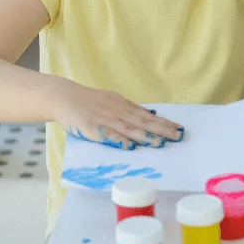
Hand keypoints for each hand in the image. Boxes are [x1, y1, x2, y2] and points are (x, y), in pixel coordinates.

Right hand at [53, 82, 183, 149]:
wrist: (64, 97)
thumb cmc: (89, 101)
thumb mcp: (113, 101)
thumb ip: (130, 109)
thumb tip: (150, 115)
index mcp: (123, 105)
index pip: (148, 116)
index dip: (164, 122)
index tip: (179, 128)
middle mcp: (118, 111)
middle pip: (143, 122)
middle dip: (162, 130)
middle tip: (178, 136)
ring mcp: (106, 120)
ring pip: (129, 129)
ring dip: (146, 137)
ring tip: (161, 143)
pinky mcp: (92, 129)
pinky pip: (108, 136)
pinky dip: (120, 141)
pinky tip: (130, 147)